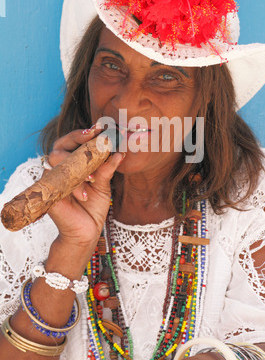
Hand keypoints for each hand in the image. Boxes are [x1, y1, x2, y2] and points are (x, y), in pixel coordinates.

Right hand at [46, 127, 124, 250]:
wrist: (87, 231)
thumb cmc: (93, 206)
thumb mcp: (104, 184)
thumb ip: (107, 168)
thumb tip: (119, 153)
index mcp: (71, 163)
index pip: (72, 141)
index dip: (83, 133)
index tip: (99, 127)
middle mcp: (59, 169)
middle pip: (59, 146)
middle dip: (77, 139)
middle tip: (95, 138)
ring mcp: (52, 180)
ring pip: (55, 160)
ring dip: (76, 165)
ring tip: (92, 178)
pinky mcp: (48, 194)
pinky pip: (57, 182)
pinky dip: (74, 186)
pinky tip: (86, 194)